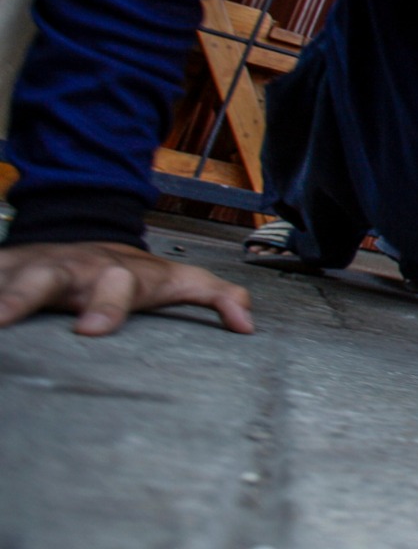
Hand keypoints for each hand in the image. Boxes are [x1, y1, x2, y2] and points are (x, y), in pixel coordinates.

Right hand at [0, 241, 253, 335]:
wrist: (83, 231)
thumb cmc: (132, 271)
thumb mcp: (178, 279)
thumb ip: (217, 297)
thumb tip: (248, 326)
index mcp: (111, 274)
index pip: (111, 288)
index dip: (105, 306)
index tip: (93, 330)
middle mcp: (63, 270)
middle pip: (40, 282)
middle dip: (20, 298)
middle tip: (1, 321)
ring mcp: (23, 270)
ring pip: (0, 281)